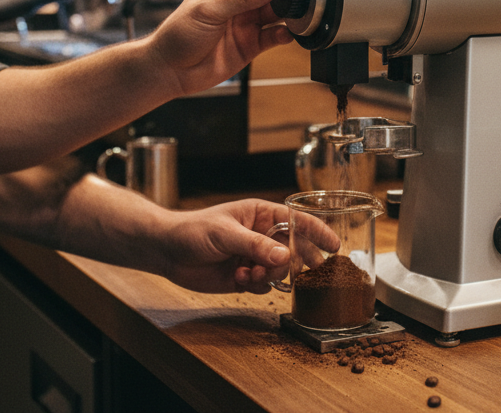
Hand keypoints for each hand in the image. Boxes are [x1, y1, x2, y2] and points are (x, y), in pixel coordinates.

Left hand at [148, 0, 292, 96]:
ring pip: (276, 15)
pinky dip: (284, 35)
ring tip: (295, 16)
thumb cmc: (178, 34)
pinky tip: (286, 34)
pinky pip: (273, 37)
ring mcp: (246, 24)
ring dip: (287, 15)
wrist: (170, 70)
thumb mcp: (210, 9)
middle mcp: (239, 2)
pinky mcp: (251, 45)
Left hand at [160, 199, 340, 293]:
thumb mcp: (226, 233)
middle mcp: (262, 236)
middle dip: (296, 261)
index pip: (297, 220)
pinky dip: (258, 285)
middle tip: (301, 272)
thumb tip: (285, 257)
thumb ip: (256, 245)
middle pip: (294, 249)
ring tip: (251, 273)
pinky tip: (241, 279)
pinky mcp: (245, 276)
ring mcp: (254, 257)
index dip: (317, 231)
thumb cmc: (194, 230)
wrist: (167, 251)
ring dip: (271, 275)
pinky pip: (266, 285)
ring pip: (281, 270)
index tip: (334, 245)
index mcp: (261, 215)